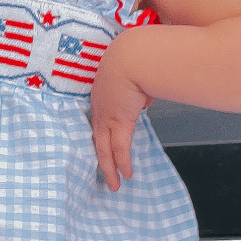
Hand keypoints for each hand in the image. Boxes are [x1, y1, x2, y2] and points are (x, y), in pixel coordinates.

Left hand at [90, 34, 153, 191]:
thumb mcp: (133, 75)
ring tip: (113, 184)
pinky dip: (122, 163)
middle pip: (96, 139)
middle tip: (103, 174)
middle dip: (101, 159)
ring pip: (104, 149)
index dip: (101, 134)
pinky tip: (125, 175)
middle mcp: (100, 108)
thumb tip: (144, 100)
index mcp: (101, 94)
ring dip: (109, 168)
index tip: (103, 144)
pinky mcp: (119, 122)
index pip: (99, 119)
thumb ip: (136, 91)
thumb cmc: (133, 57)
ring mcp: (107, 116)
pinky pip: (119, 149)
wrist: (132, 56)